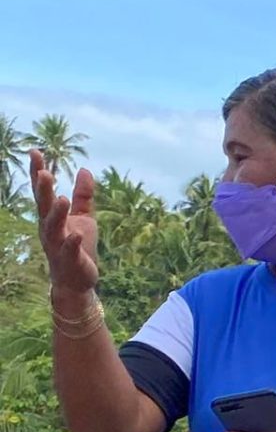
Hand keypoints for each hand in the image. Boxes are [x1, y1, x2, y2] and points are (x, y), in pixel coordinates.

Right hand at [31, 151, 99, 297]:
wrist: (77, 280)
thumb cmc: (78, 246)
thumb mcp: (84, 217)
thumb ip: (83, 195)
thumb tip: (85, 169)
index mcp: (51, 216)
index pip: (43, 192)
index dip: (37, 172)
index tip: (35, 151)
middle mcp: (49, 229)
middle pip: (44, 207)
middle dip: (42, 190)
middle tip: (42, 172)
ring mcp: (57, 245)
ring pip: (54, 228)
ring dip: (57, 214)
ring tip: (63, 199)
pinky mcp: (70, 260)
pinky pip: (69, 250)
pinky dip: (72, 241)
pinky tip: (76, 233)